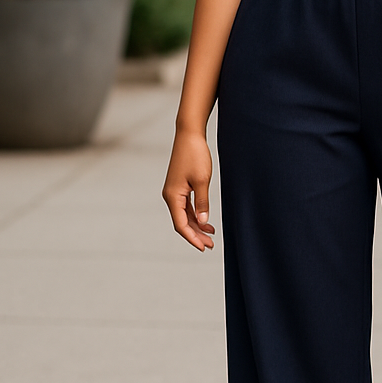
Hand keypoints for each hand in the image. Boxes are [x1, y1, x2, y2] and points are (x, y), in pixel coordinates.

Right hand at [162, 130, 216, 251]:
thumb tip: (202, 222)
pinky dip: (195, 215)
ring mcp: (174, 191)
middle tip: (210, 245)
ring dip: (196, 226)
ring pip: (184, 215)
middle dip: (195, 235)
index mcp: (173, 196)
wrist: (189, 135)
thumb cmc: (195, 155)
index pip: (180, 224)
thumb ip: (202, 203)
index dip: (192, 238)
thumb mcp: (202, 180)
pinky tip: (206, 221)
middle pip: (182, 222)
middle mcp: (170, 196)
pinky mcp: (179, 187)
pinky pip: (186, 207)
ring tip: (210, 236)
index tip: (203, 247)